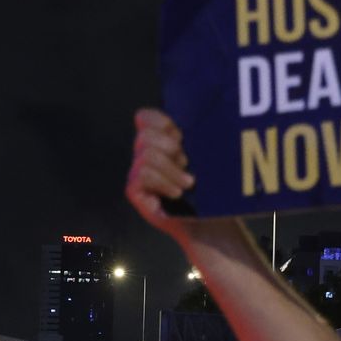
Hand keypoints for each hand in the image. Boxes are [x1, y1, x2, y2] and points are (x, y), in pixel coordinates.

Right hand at [126, 108, 226, 236]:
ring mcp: (137, 173)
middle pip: (145, 135)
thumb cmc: (207, 191)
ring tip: (187, 183)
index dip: (161, 123)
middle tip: (186, 164)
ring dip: (171, 169)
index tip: (182, 138)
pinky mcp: (134, 190)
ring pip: (146, 155)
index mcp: (159, 142)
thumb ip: (192, 139)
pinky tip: (176, 193)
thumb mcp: (202, 160)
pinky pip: (143, 174)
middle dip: (170, 147)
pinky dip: (164, 182)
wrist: (206, 222)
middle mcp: (144, 155)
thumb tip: (188, 126)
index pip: (145, 118)